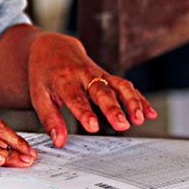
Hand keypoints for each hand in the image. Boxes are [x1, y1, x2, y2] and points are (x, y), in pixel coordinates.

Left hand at [27, 31, 156, 146]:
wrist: (52, 47)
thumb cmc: (44, 74)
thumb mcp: (39, 96)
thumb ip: (50, 120)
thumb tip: (59, 141)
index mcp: (63, 79)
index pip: (75, 96)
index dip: (84, 112)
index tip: (93, 126)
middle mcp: (84, 75)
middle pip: (101, 90)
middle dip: (113, 107)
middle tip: (122, 124)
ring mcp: (98, 74)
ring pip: (119, 85)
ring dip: (131, 101)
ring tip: (139, 119)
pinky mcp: (108, 76)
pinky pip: (126, 86)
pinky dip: (139, 99)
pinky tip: (150, 113)